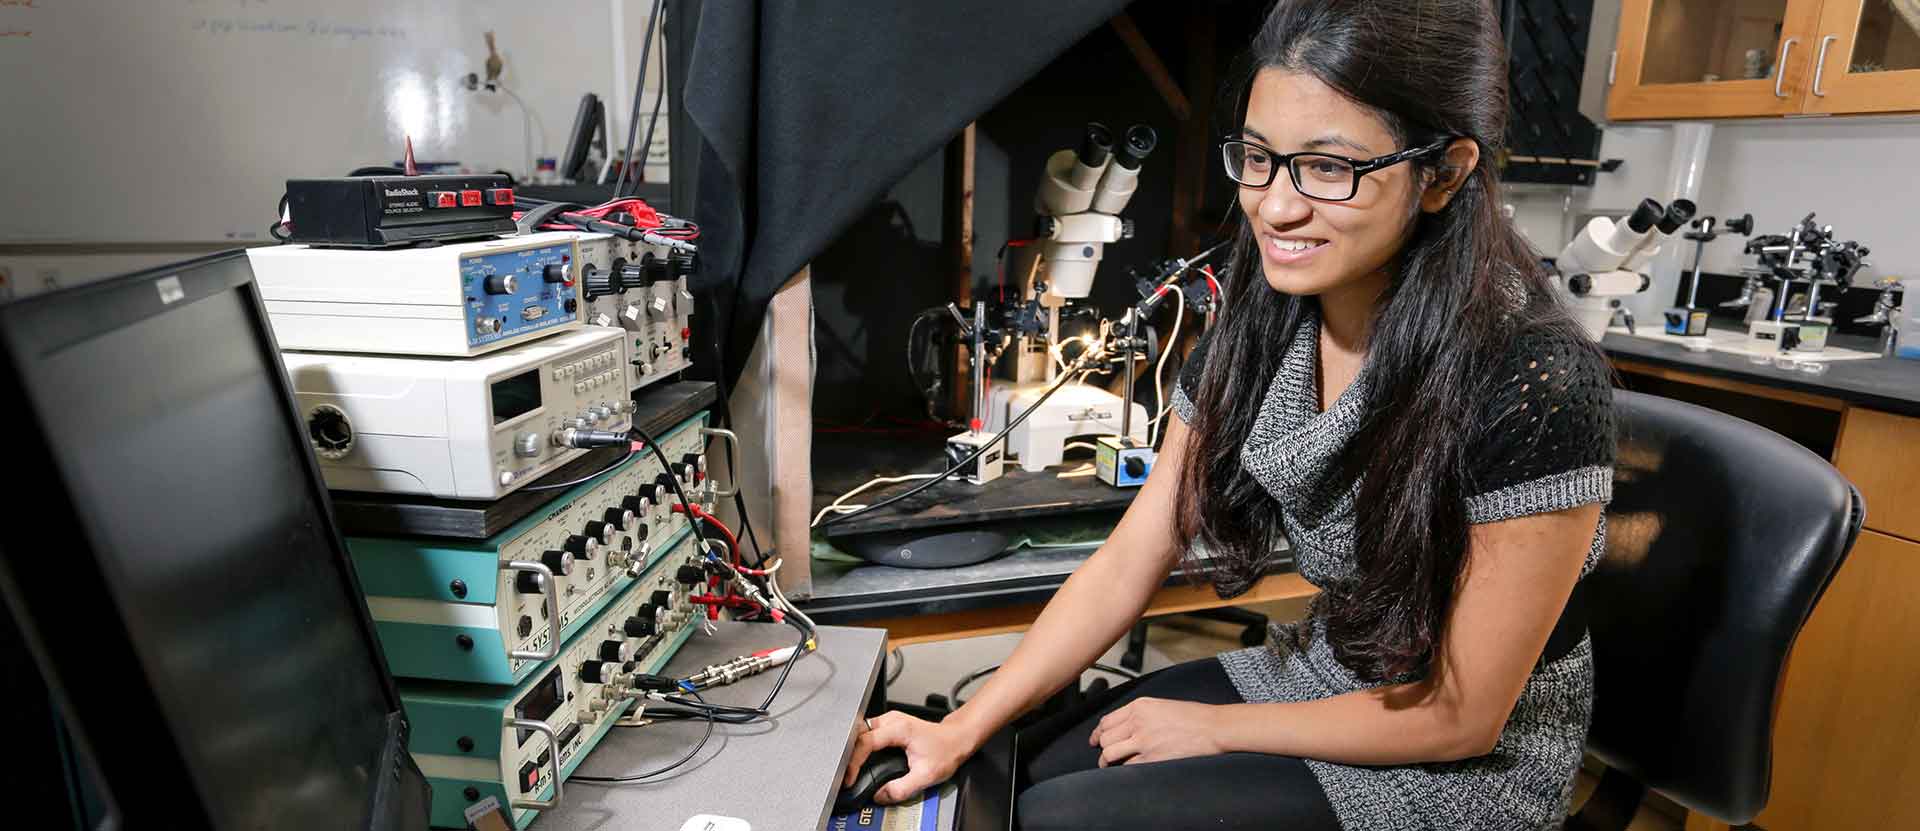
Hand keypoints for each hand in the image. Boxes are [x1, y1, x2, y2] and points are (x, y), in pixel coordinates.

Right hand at [843, 712, 980, 804]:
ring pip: (860, 731)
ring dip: (853, 749)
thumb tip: (880, 796)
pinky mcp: (888, 725)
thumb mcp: (926, 775)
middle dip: (848, 754)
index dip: (853, 761)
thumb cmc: (946, 750)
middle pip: (858, 733)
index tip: (850, 777)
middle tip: (846, 774)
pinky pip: (867, 733)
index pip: (865, 742)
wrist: (956, 739)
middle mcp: (891, 720)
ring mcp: (889, 720)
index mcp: (898, 728)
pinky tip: (860, 759)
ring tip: (850, 768)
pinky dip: (860, 747)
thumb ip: (901, 789)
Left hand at [1087, 697, 1226, 766]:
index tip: (1096, 739)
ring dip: (1106, 761)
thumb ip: (1139, 713)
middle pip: (1105, 737)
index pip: (1107, 721)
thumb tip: (1122, 727)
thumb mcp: (1161, 704)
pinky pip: (1127, 766)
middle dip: (1102, 747)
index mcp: (1140, 706)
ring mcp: (1144, 741)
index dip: (1098, 733)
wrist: (1212, 727)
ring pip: (1110, 753)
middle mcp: (1138, 722)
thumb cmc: (1193, 716)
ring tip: (1108, 764)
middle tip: (1103, 753)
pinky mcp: (1152, 758)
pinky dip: (1124, 769)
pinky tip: (1127, 769)